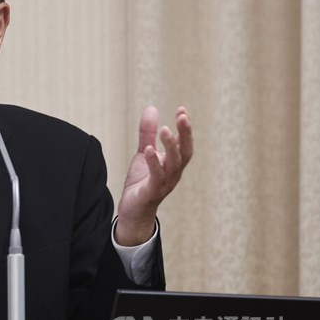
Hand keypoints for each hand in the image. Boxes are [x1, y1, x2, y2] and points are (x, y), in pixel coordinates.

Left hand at [116, 106, 192, 245]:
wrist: (134, 211)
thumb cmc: (142, 182)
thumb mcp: (144, 153)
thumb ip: (147, 133)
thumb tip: (152, 108)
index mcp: (174, 163)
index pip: (184, 143)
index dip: (185, 127)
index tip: (182, 110)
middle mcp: (173, 173)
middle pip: (185, 152)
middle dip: (186, 134)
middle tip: (182, 116)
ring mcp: (165, 183)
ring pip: (173, 164)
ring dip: (171, 147)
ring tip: (164, 130)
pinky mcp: (152, 192)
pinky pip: (156, 177)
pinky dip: (154, 163)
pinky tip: (148, 150)